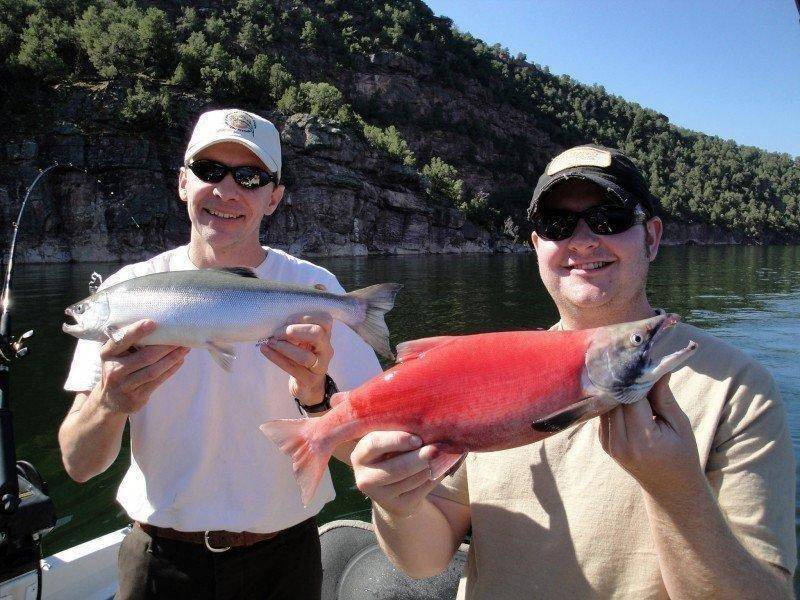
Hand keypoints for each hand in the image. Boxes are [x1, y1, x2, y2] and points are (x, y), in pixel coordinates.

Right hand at [96, 319, 188, 414]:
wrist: (110, 401)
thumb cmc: (118, 369)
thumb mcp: (115, 355)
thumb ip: (128, 342)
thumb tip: (157, 325)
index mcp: (107, 354)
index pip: (121, 340)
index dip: (137, 332)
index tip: (152, 323)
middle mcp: (114, 370)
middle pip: (145, 357)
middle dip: (165, 346)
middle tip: (180, 336)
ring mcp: (125, 386)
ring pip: (154, 370)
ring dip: (172, 358)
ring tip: (185, 348)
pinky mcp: (136, 397)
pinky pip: (158, 381)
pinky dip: (171, 369)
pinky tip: (180, 360)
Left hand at [259, 288, 333, 405]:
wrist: (307, 383)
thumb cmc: (304, 351)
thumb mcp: (308, 332)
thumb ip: (310, 311)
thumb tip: (319, 286)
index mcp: (327, 334)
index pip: (325, 320)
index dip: (306, 316)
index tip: (288, 317)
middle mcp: (326, 349)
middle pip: (319, 334)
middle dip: (297, 330)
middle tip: (279, 331)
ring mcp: (319, 366)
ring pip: (305, 356)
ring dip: (284, 347)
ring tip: (270, 341)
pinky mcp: (308, 380)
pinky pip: (293, 369)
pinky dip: (276, 358)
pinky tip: (264, 349)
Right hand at [351, 431, 440, 517]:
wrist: (389, 488)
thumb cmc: (390, 454)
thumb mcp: (387, 443)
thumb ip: (399, 435)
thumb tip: (425, 431)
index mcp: (360, 455)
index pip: (375, 444)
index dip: (397, 440)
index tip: (417, 439)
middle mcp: (365, 478)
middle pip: (397, 468)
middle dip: (420, 457)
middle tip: (437, 449)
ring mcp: (380, 496)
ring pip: (412, 480)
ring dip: (429, 467)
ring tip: (439, 456)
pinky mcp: (398, 506)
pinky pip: (421, 490)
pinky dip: (433, 478)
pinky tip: (438, 469)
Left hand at [599, 374, 703, 497]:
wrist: (670, 489)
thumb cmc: (682, 455)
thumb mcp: (680, 425)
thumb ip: (664, 397)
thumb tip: (656, 368)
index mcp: (643, 440)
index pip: (632, 398)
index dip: (637, 379)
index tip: (644, 362)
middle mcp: (621, 443)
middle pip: (615, 400)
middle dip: (625, 383)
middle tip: (636, 366)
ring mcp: (609, 445)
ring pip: (606, 406)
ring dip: (617, 392)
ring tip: (632, 379)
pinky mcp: (604, 443)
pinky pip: (604, 415)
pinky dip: (614, 403)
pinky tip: (625, 395)